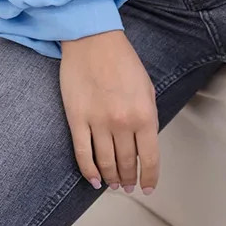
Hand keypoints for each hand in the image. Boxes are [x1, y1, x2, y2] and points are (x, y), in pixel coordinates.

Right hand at [60, 30, 159, 194]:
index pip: (149, 158)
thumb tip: (144, 143)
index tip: (147, 186)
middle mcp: (122, 123)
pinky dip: (88, 170)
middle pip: (126, 163)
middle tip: (128, 186)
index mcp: (144, 114)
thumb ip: (147, 116)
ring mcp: (98, 122)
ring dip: (110, 178)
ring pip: (105, 163)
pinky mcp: (77, 119)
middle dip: (128, 178)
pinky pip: (82, 154)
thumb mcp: (146, 87)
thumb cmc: (123, 60)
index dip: (149, 177)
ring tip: (113, 184)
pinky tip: (93, 179)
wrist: (94, 39)